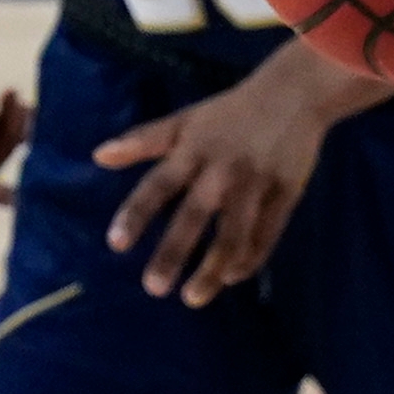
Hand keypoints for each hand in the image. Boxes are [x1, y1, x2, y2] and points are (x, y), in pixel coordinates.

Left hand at [91, 48, 381, 303]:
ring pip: (234, 234)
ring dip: (213, 268)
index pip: (158, 186)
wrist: (294, 95)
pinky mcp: (286, 193)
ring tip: (193, 297)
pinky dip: (251, 257)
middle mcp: (222, 170)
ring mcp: (256, 184)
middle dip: (174, 253)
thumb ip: (144, 140)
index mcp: (193, 151)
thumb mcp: (185, 120)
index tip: (116, 244)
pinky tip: (233, 277)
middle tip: (154, 288)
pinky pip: (268, 233)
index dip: (137, 215)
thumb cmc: (231, 111)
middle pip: (194, 217)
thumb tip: (98, 155)